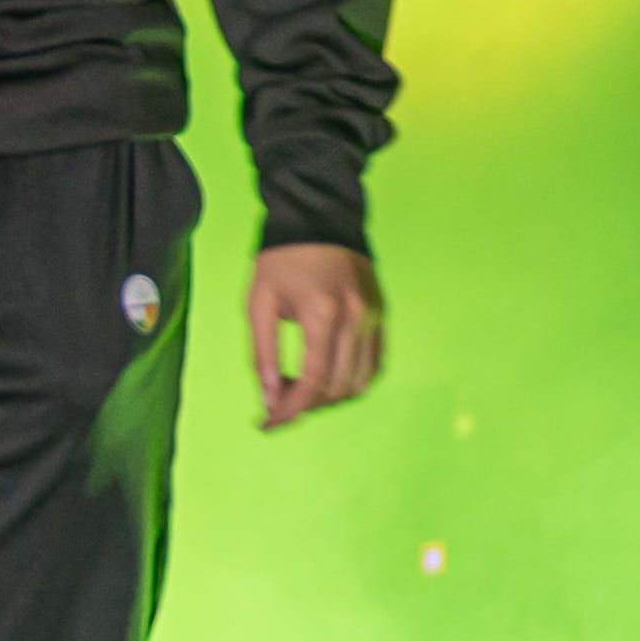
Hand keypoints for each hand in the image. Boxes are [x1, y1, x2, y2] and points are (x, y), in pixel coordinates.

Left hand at [250, 243, 383, 431]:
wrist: (319, 217)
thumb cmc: (281, 259)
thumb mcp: (258, 303)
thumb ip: (263, 354)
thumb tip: (270, 399)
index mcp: (322, 314)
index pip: (311, 383)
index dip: (288, 411)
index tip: (267, 424)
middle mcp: (355, 318)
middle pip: (336, 388)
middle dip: (304, 406)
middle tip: (276, 402)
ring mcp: (373, 317)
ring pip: (360, 382)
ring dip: (329, 398)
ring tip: (299, 390)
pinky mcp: (381, 314)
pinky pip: (375, 364)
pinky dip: (352, 381)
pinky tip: (326, 378)